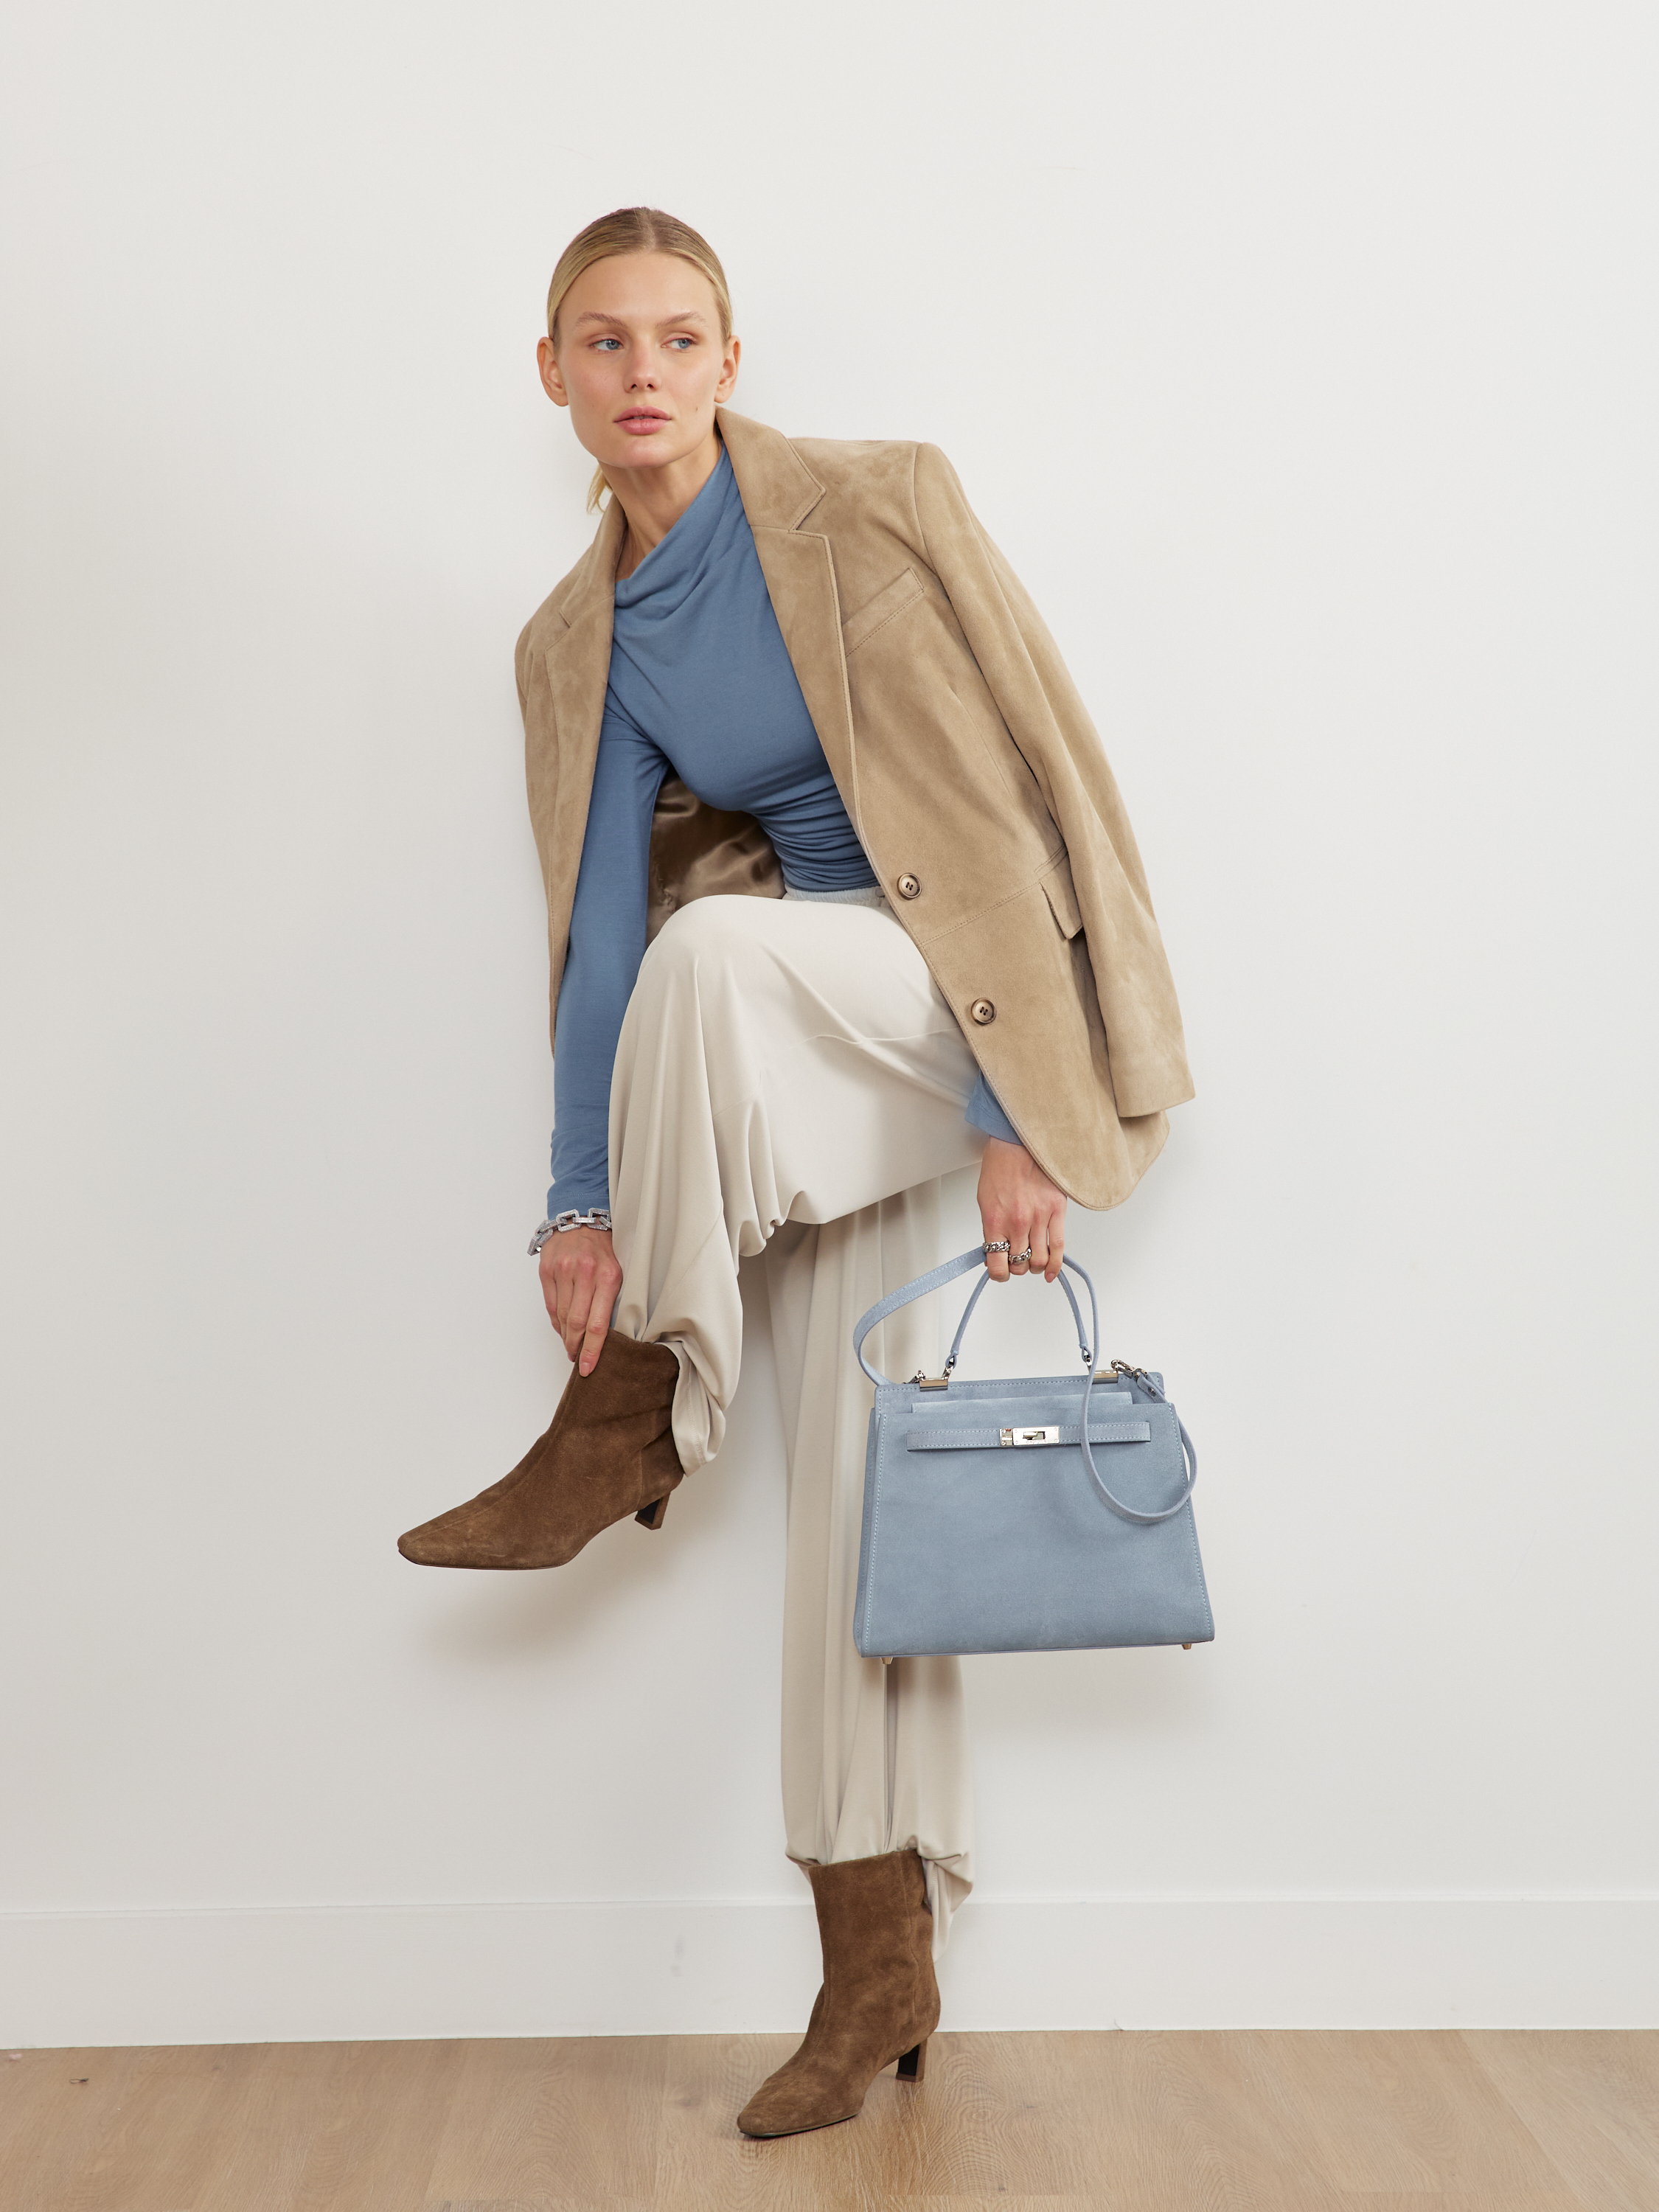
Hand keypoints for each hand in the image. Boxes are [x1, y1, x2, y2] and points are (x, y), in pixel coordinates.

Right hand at [538, 1225, 622, 1375]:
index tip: (589, 1367)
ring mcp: (563, 1271)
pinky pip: (550, 1305)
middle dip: (577, 1347)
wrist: (582, 1216)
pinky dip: (556, 1321)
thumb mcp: (618, 1269)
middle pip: (576, 1323)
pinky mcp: (547, 1270)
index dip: (592, 1350)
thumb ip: (611, 1298)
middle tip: (578, 1360)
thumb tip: (604, 1333)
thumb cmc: (605, 1246)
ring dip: (566, 1336)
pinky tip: (561, 1328)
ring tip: (571, 1346)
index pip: (598, 1324)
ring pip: (561, 1316)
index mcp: (608, 1276)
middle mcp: (584, 1273)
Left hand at [977, 1138, 1067, 1283]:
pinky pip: (1058, 1247)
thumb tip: (994, 1251)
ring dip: (1035, 1266)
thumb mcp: (984, 1201)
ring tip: (1032, 1259)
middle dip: (1017, 1267)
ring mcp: (1039, 1218)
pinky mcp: (1057, 1211)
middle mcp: (1017, 1223)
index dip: (999, 1273)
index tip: (1000, 1271)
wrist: (1018, 1143)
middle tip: (1017, 1259)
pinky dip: (1055, 1265)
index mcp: (995, 1221)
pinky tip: (1051, 1272)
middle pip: (1020, 1265)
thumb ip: (990, 1229)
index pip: (997, 1265)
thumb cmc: (1000, 1167)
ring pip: (1040, 1260)